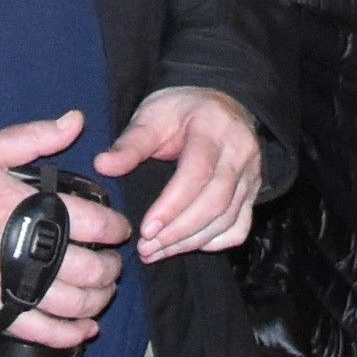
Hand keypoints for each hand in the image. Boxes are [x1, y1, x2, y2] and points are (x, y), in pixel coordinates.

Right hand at [0, 114, 126, 343]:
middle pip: (92, 268)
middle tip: (114, 261)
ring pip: (74, 304)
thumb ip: (35, 137)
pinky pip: (43, 334)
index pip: (96, 223)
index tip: (120, 228)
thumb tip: (76, 121)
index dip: (117, 227)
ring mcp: (11, 289)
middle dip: (111, 266)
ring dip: (99, 299)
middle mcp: (28, 253)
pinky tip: (85, 329)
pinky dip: (71, 336)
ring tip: (104, 290)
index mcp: (31, 209)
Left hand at [96, 86, 265, 261]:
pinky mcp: (253, 192)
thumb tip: (103, 165)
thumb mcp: (152, 116)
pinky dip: (216, 243)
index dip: (172, 205)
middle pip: (216, 202)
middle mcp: (240, 152)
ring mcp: (251, 175)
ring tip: (157, 252)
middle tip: (147, 248)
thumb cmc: (180, 112)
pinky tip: (189, 245)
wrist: (217, 104)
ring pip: (228, 219)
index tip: (145, 228)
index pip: (198, 173)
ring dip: (191, 242)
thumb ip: (130, 143)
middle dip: (179, 232)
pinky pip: (240, 227)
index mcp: (214, 128)